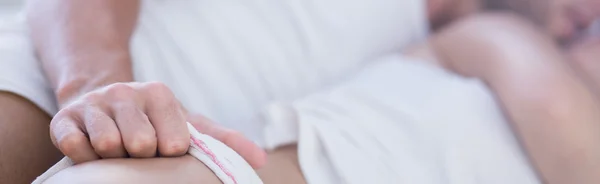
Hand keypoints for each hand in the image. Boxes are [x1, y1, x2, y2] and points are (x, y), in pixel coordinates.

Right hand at [50, 82, 265, 167]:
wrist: (106, 102)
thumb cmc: (155, 121)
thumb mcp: (188, 126)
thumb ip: (222, 140)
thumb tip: (260, 160)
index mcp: (160, 93)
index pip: (173, 140)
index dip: (170, 153)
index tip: (167, 149)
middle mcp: (126, 92)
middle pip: (140, 144)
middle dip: (142, 156)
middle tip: (140, 149)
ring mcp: (94, 104)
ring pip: (107, 145)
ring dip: (115, 158)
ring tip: (119, 150)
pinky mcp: (65, 119)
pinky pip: (74, 148)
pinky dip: (85, 158)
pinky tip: (94, 152)